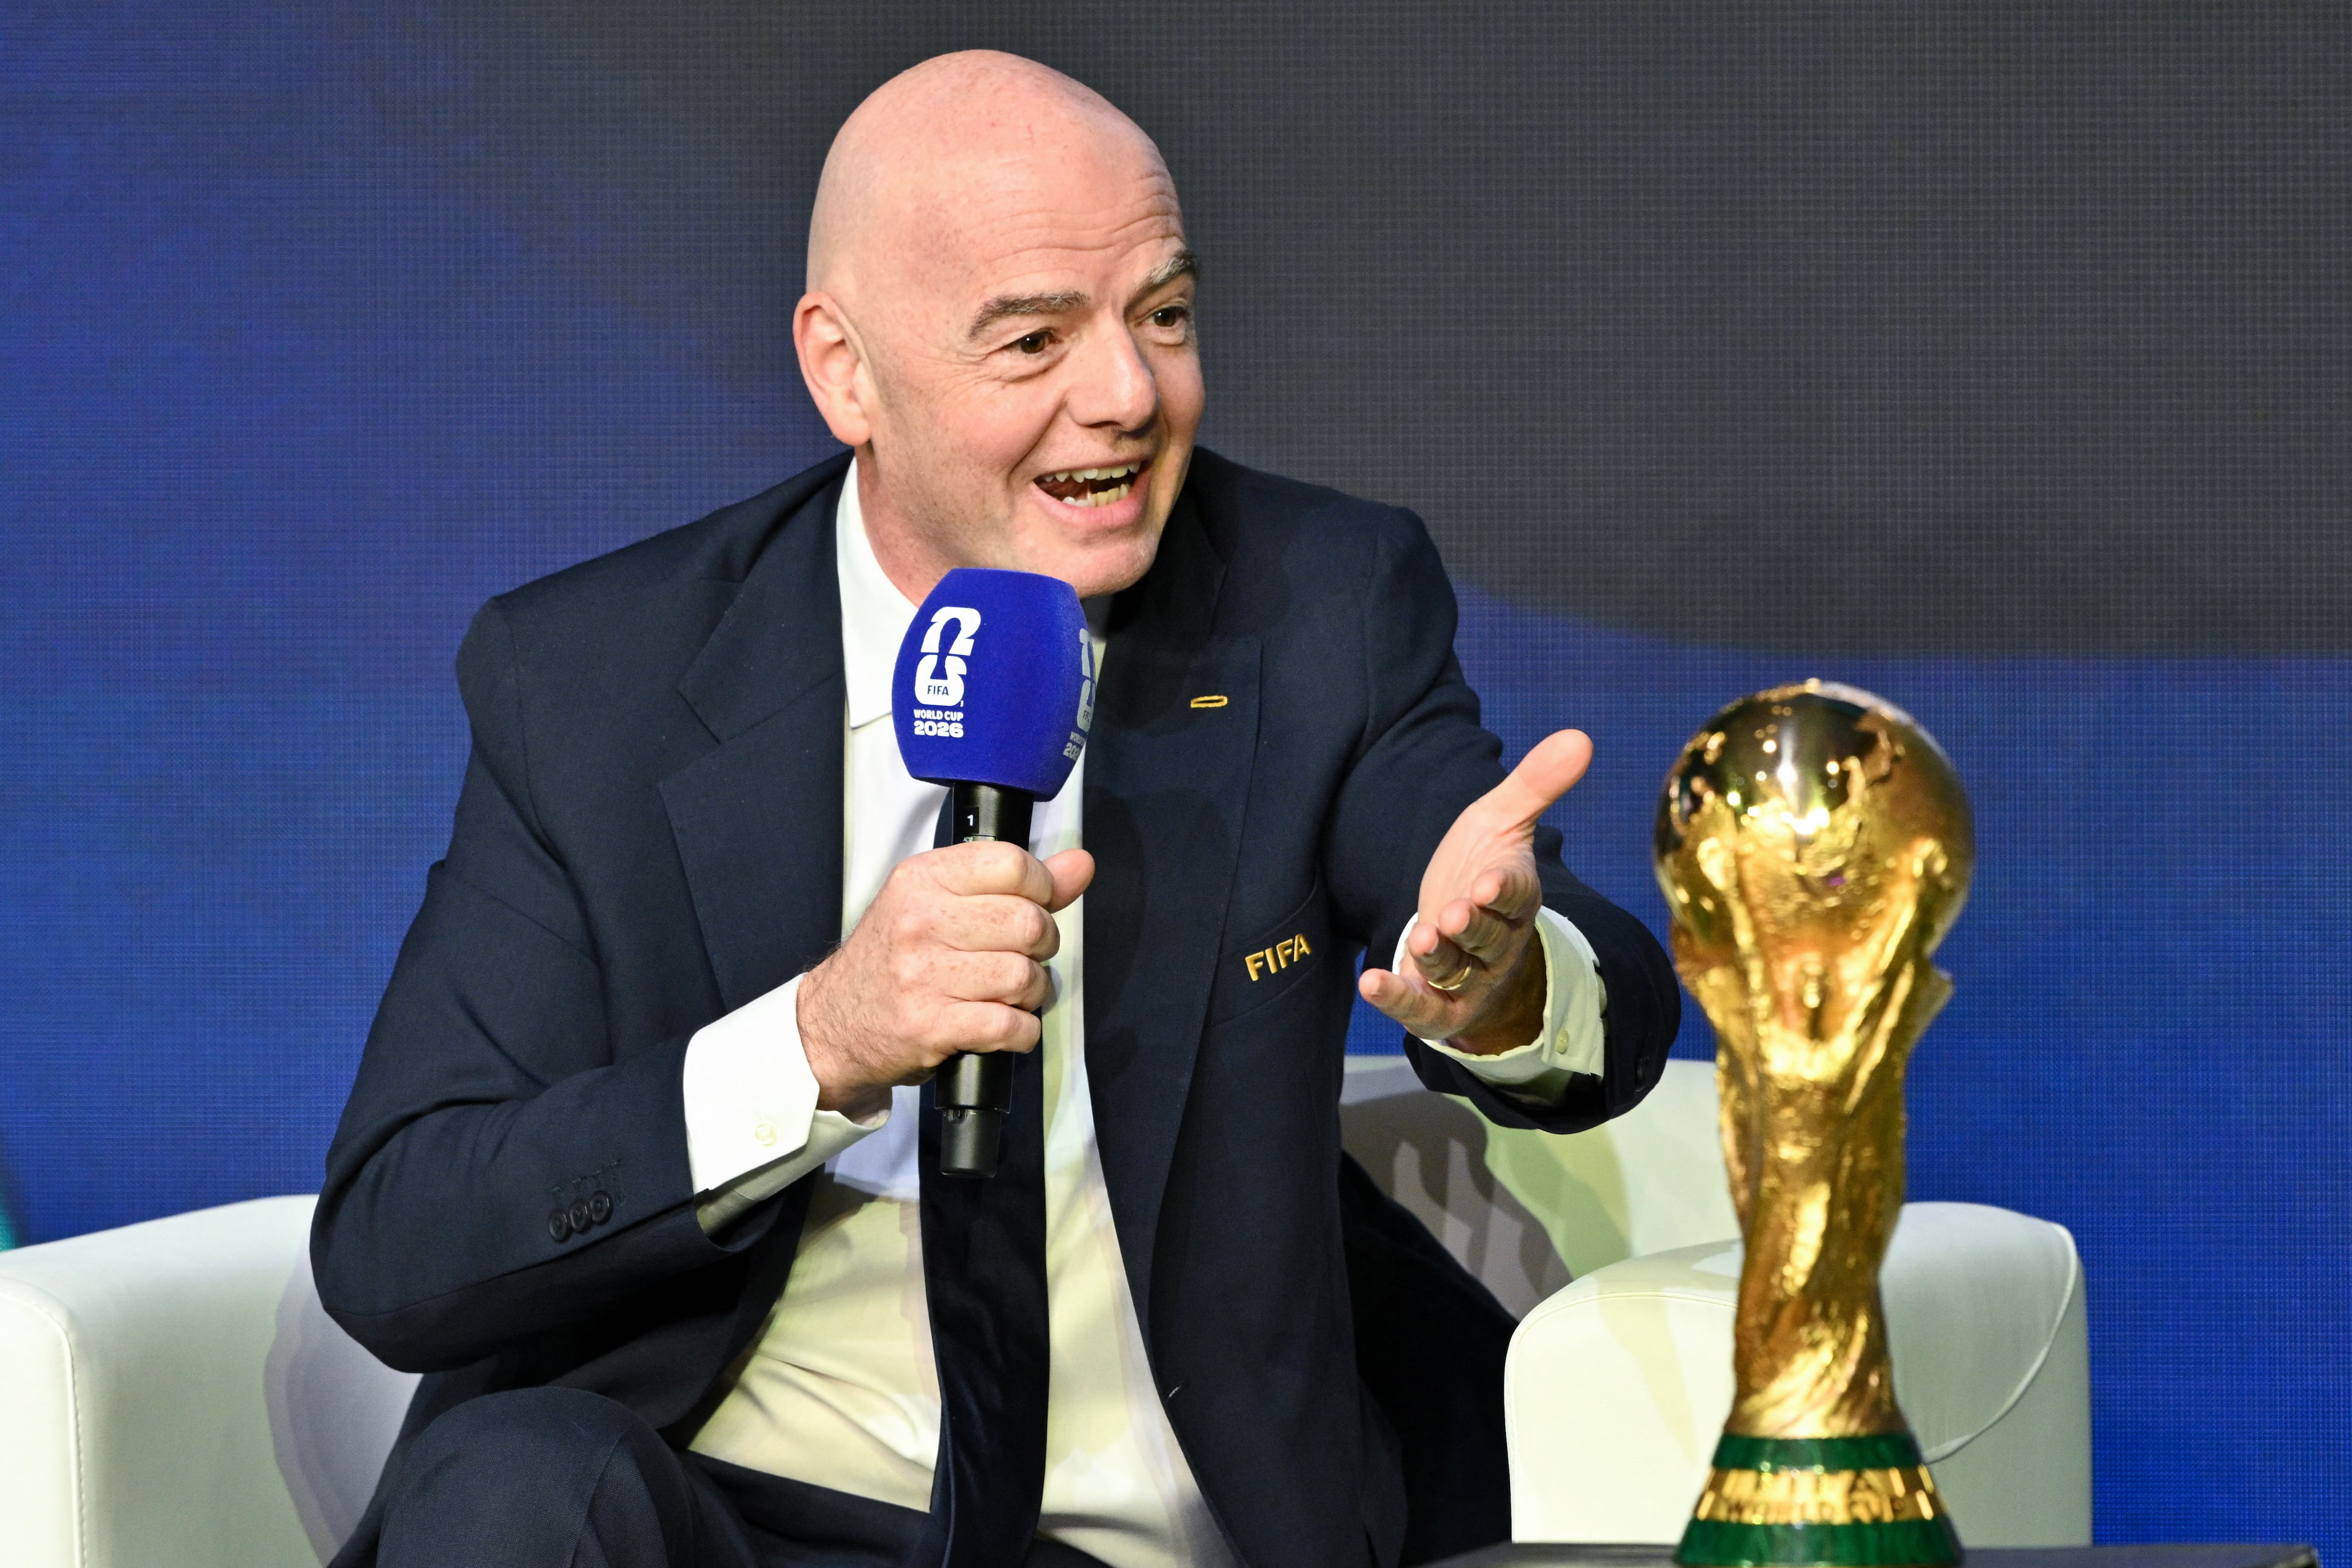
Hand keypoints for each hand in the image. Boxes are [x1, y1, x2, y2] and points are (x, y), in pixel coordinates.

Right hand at [798, 841, 1093, 1119]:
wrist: (832, 1024)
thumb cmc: (889, 961)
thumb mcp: (937, 903)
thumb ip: (1014, 883)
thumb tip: (1078, 865)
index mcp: (923, 880)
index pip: (1012, 864)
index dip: (1041, 888)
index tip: (1034, 905)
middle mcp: (921, 922)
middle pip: (1028, 922)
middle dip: (1041, 946)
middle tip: (1022, 955)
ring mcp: (924, 975)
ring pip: (1024, 976)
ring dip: (1032, 993)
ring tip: (1010, 993)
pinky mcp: (931, 1026)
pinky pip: (1009, 1025)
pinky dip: (1021, 1032)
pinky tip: (1004, 1025)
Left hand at [1358, 730, 1593, 1053]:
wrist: (1457, 928)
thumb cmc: (1480, 869)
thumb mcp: (1501, 821)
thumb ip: (1535, 784)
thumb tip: (1582, 737)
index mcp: (1516, 898)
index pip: (1516, 895)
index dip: (1504, 890)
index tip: (1489, 881)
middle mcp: (1496, 944)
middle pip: (1488, 938)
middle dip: (1473, 928)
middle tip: (1456, 914)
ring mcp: (1467, 978)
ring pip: (1457, 972)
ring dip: (1439, 958)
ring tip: (1423, 939)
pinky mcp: (1436, 1005)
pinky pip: (1420, 1008)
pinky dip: (1396, 998)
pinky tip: (1370, 983)